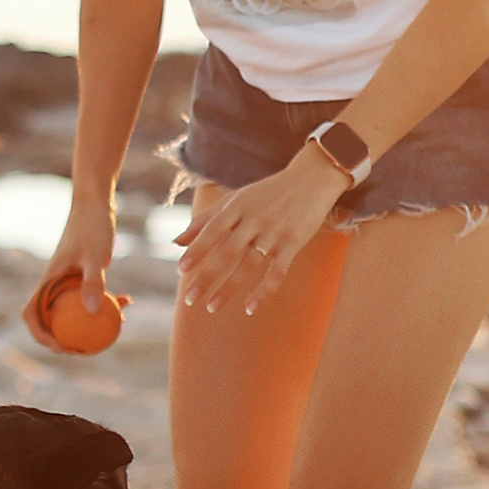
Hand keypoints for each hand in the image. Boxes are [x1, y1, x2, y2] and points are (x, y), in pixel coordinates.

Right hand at [23, 205, 123, 352]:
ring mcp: (68, 278)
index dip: (40, 335)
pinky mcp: (82, 273)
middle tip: (88, 348)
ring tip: (115, 327)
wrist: (96, 203)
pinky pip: (90, 295)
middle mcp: (54, 281)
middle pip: (51, 317)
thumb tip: (91, 313)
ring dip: (89, 321)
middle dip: (65, 337)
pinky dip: (104, 302)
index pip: (32, 313)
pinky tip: (127, 301)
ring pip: (73, 309)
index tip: (61, 347)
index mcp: (48, 279)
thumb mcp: (94, 256)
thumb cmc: (92, 227)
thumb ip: (93, 283)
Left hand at [175, 152, 341, 314]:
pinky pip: (277, 271)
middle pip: (227, 251)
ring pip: (248, 264)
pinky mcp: (293, 242)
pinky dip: (264, 290)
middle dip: (207, 276)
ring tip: (212, 308)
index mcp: (237, 207)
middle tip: (189, 299)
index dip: (197, 249)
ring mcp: (274, 232)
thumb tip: (175, 242)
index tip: (181, 269)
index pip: (213, 229)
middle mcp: (253, 219)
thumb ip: (205, 220)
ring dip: (229, 288)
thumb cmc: (267, 192)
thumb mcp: (234, 200)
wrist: (312, 179)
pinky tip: (250, 308)